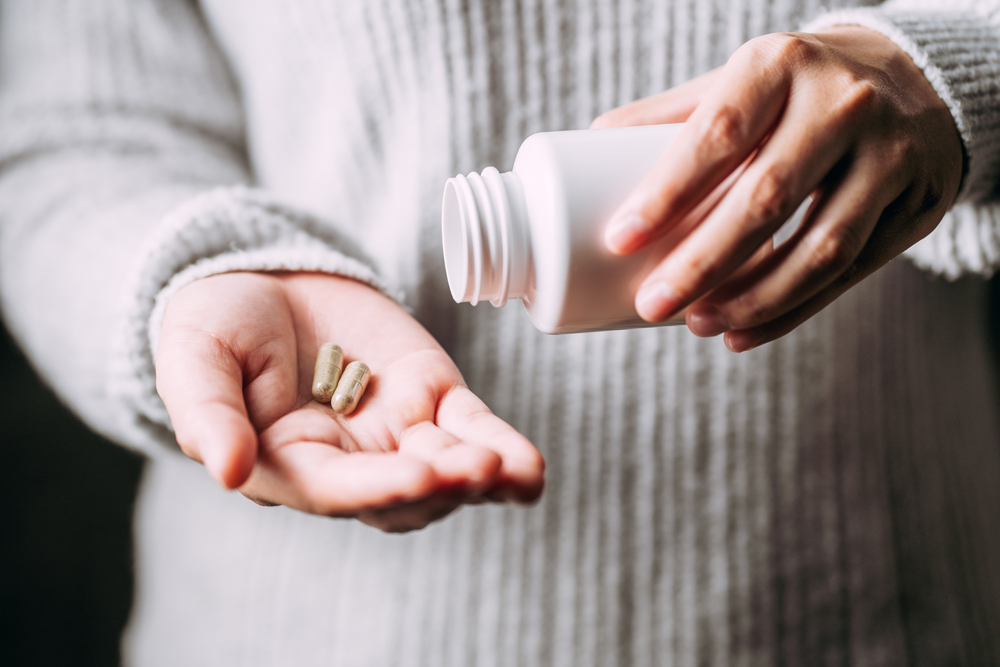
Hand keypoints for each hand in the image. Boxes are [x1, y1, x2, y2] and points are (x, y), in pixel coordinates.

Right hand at [155, 272, 544, 531]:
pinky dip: (503, 449)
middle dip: (441, 486)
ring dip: (480, 476)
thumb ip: (208, 413)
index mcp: (288, 464)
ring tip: (510, 469)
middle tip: (477, 469)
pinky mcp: (433, 397)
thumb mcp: (195, 358)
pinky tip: (528, 469)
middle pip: (401, 493)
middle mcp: (349, 461)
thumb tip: (226, 471)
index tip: (417, 477)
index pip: (336, 489)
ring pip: (445, 469)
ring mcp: (396, 432)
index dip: (377, 488)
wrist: (265, 279)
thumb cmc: (218, 324)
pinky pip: (472, 430)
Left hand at [594, 27, 962, 350]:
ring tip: (698, 324)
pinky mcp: (915, 205)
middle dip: (702, 264)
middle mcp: (843, 103)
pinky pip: (851, 273)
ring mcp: (889, 154)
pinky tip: (745, 333)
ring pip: (819, 247)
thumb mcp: (740, 80)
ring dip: (752, 299)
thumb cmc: (797, 87)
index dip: (666, 193)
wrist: (915, 77)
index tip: (619, 240)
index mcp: (780, 64)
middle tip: (652, 304)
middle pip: (766, 199)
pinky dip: (793, 312)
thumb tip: (587, 141)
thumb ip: (672, 114)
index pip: (716, 133)